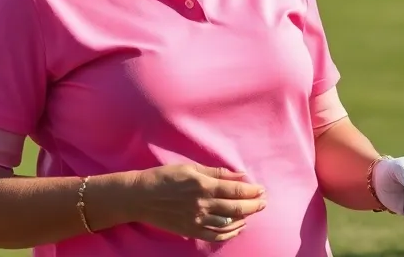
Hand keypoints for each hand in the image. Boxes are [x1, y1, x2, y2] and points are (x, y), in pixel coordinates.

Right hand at [131, 164, 266, 242]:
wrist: (140, 196)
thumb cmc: (164, 177)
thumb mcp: (190, 168)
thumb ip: (216, 173)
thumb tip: (239, 175)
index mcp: (203, 185)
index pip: (235, 190)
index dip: (251, 190)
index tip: (261, 189)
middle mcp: (202, 204)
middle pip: (236, 208)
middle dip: (253, 205)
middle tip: (263, 201)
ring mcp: (197, 220)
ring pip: (229, 223)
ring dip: (244, 219)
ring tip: (252, 213)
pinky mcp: (191, 231)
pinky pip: (216, 236)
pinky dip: (230, 233)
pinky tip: (237, 228)